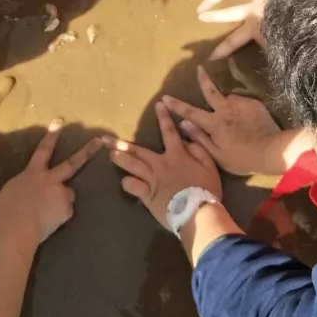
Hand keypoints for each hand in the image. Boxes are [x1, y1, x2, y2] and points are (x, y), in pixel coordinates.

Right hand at [0, 121, 103, 243]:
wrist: (16, 229)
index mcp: (33, 173)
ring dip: (60, 200)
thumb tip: (38, 184)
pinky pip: (65, 210)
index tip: (60, 122)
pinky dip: (59, 215)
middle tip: (99, 141)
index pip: (43, 150)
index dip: (52, 136)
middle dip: (87, 151)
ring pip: (66, 194)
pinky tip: (48, 222)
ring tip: (44, 213)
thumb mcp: (13, 188)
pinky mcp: (67, 209)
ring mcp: (61, 193)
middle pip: (72, 163)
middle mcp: (51, 179)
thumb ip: (29, 182)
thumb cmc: (8, 209)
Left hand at [106, 101, 222, 228]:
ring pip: (132, 166)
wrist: (197, 211)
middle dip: (122, 144)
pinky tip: (124, 182)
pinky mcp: (147, 195)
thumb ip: (199, 149)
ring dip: (120, 159)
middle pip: (138, 151)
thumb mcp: (210, 166)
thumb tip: (187, 136)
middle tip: (106, 138)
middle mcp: (160, 164)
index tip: (159, 105)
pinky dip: (128, 183)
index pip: (169, 132)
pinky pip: (133, 187)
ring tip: (110, 154)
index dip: (164, 117)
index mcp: (176, 155)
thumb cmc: (206, 189)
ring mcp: (152, 180)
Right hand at [161, 67, 286, 175]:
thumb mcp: (217, 155)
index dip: (176, 105)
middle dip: (202, 79)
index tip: (165, 97)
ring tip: (235, 117)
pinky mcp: (254, 103)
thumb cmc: (242, 158)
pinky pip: (242, 103)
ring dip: (227, 103)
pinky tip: (247, 119)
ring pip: (229, 98)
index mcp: (214, 123)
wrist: (273, 150)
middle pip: (211, 90)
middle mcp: (226, 109)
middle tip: (199, 68)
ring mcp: (241, 104)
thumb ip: (200, 138)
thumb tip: (184, 123)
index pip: (190, 112)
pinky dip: (240, 108)